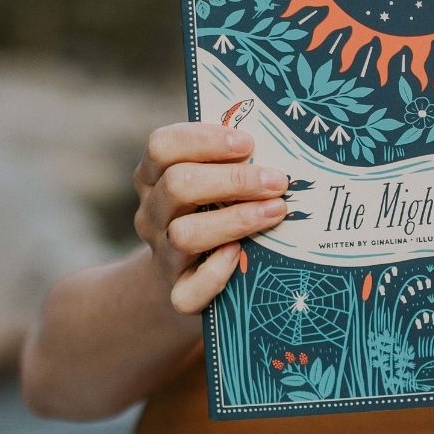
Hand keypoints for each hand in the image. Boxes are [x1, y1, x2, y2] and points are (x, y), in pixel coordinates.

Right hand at [132, 121, 287, 315]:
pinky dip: (217, 273)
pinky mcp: (177, 292)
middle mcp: (152, 213)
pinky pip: (188, 291)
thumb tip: (281, 142)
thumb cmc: (212, 212)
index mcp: (154, 176)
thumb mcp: (212, 181)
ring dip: (234, 220)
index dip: (203, 140)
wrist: (187, 275)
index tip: (248, 142)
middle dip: (232, 180)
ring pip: (183, 235)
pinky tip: (241, 256)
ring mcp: (162, 254)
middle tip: (277, 181)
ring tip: (275, 210)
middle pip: (176, 185)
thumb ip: (233, 161)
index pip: (162, 146)